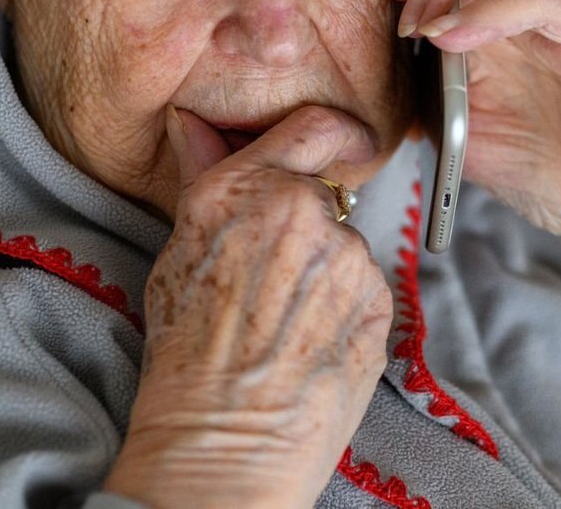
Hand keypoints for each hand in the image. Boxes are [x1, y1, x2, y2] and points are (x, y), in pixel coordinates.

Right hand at [105, 106, 391, 507]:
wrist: (226, 439)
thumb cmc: (188, 354)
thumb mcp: (179, 252)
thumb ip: (204, 178)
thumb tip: (196, 123)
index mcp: (245, 188)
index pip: (313, 127)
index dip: (334, 133)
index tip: (344, 142)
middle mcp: (303, 210)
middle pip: (325, 198)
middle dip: (308, 227)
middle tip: (276, 279)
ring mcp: (349, 254)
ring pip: (347, 248)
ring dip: (327, 273)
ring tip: (287, 324)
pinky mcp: (381, 298)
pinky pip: (366, 290)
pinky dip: (347, 309)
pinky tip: (312, 342)